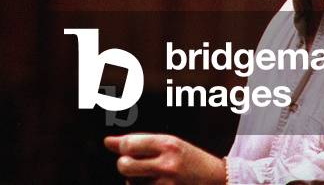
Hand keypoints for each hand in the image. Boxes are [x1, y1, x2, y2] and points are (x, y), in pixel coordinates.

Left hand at [104, 134, 226, 184]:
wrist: (217, 180)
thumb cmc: (187, 158)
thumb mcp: (167, 143)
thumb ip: (137, 142)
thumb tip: (106, 142)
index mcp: (168, 145)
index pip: (129, 145)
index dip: (122, 148)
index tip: (127, 150)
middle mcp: (168, 165)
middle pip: (124, 166)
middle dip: (124, 165)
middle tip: (134, 165)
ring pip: (130, 184)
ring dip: (134, 181)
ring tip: (151, 177)